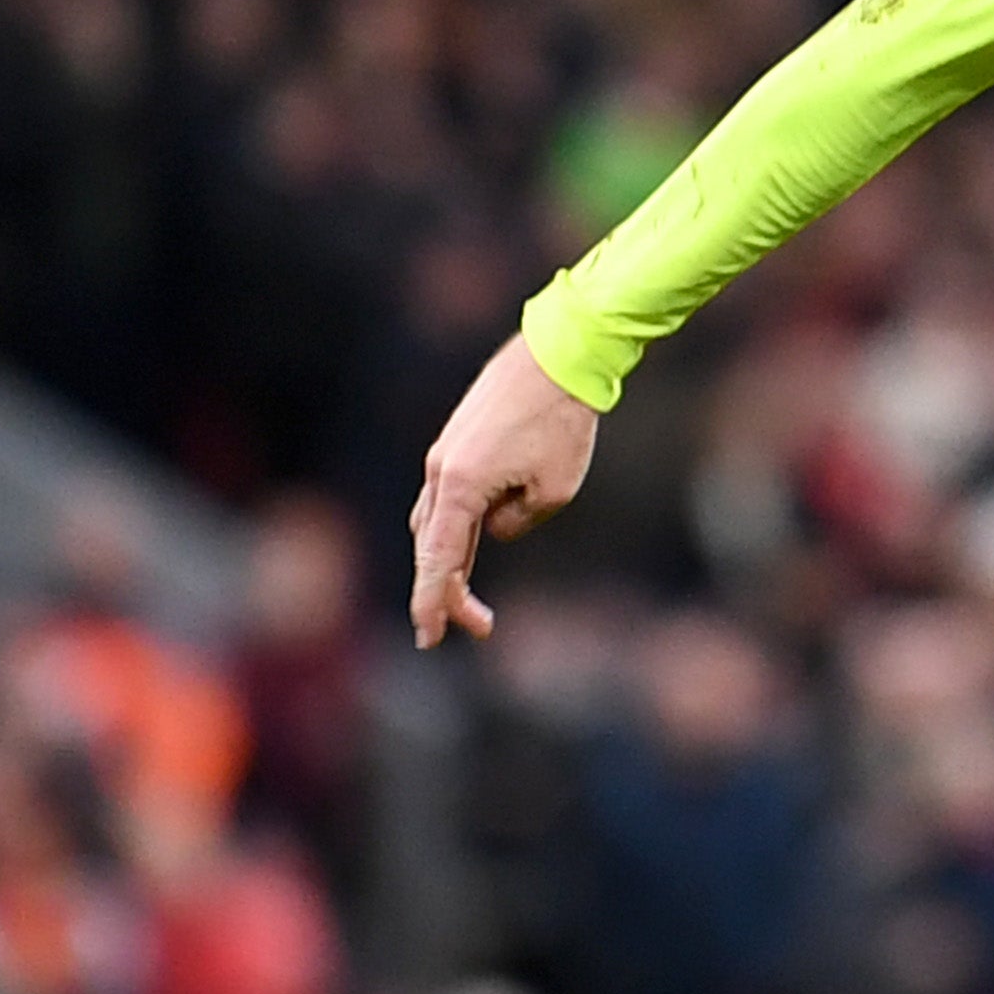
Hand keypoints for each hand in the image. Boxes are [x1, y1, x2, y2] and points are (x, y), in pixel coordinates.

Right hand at [409, 332, 601, 646]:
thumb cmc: (563, 422)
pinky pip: (449, 497)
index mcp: (460, 487)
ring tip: (474, 598)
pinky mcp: (457, 443)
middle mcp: (441, 471)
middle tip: (480, 627)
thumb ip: (518, 521)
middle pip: (432, 546)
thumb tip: (495, 528)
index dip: (432, 603)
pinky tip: (479, 540)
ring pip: (435, 522)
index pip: (438, 560)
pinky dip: (458, 526)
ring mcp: (445, 455)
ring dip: (451, 559)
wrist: (557, 355)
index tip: (430, 638)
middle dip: (449, 591)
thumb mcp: (555, 489)